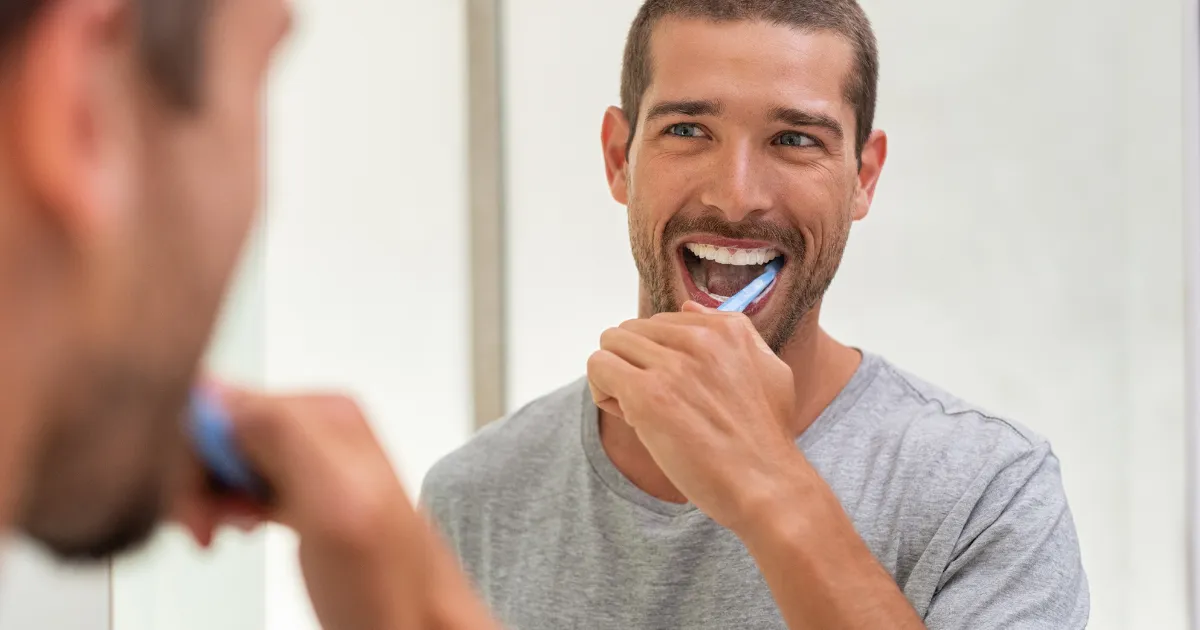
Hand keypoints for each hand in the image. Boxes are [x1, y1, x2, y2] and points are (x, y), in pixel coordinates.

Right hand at [173, 387, 498, 629]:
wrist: (416, 627)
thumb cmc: (391, 585)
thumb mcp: (335, 503)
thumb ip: (282, 437)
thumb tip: (220, 392)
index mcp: (325, 413)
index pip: (220, 400)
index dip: (191, 454)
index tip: (196, 503)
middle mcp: (318, 428)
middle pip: (216, 428)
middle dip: (195, 478)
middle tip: (207, 527)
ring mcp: (310, 461)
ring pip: (221, 456)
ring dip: (205, 496)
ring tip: (221, 531)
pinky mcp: (302, 492)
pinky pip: (239, 480)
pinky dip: (222, 506)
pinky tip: (238, 528)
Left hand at [587, 302, 802, 533]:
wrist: (766, 485)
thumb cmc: (766, 438)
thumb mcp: (768, 370)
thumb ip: (734, 333)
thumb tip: (688, 307)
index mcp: (727, 329)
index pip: (663, 322)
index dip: (660, 357)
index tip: (675, 390)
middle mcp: (699, 339)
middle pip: (632, 331)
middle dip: (634, 365)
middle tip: (655, 404)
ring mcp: (672, 365)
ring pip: (611, 344)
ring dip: (616, 378)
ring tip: (640, 411)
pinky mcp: (648, 395)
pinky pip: (599, 368)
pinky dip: (603, 392)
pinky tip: (629, 418)